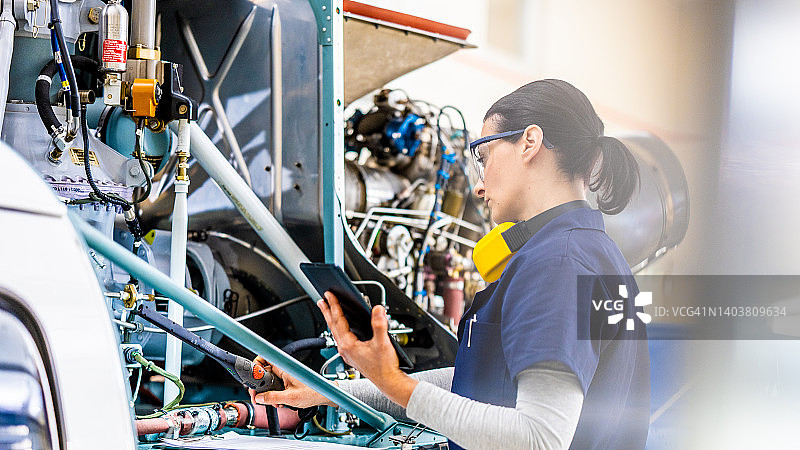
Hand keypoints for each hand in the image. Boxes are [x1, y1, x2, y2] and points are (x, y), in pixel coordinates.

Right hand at [251, 356, 336, 408]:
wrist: (323, 395)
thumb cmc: (313, 392)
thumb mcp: (290, 398)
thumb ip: (272, 397)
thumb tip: (259, 398)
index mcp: (284, 368)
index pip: (265, 358)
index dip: (255, 364)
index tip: (249, 373)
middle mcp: (283, 370)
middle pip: (264, 373)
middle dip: (259, 386)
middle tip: (257, 396)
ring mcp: (285, 376)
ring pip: (268, 382)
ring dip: (267, 393)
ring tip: (272, 401)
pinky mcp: (286, 382)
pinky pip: (275, 386)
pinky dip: (274, 395)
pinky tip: (279, 401)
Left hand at [317, 291, 417, 407]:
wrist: (388, 382)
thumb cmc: (384, 367)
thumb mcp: (383, 343)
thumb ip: (379, 324)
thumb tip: (377, 309)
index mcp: (348, 345)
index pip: (338, 320)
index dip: (334, 305)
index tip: (329, 295)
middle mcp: (345, 349)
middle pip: (332, 326)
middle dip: (327, 311)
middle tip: (322, 299)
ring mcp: (347, 353)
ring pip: (335, 332)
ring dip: (331, 319)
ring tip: (327, 309)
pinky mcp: (352, 356)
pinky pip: (341, 338)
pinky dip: (338, 328)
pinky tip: (341, 326)